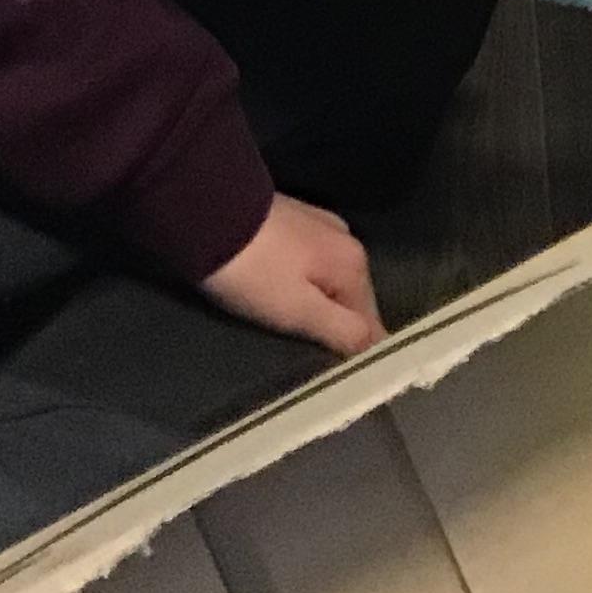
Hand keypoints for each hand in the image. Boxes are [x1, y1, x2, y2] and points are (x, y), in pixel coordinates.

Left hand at [200, 191, 382, 356]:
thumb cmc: (254, 273)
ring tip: (298, 331)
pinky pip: (314, 264)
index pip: (372, 324)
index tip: (342, 378)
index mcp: (354, 265)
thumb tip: (380, 349)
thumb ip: (344, 331)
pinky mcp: (295, 220)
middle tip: (315, 360)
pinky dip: (306, 283)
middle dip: (340, 328)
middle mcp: (347, 239)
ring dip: (322, 305)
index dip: (360, 354)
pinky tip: (287, 294)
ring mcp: (321, 225)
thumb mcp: (298, 311)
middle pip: (353, 300)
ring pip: (332, 280)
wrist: (210, 214)